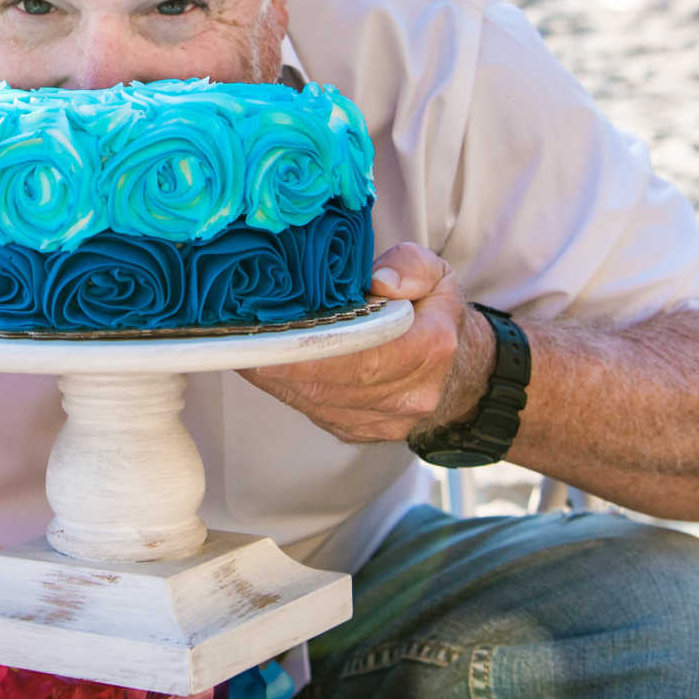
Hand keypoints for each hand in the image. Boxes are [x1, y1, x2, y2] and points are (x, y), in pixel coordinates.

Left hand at [238, 242, 495, 442]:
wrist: (459, 371)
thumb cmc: (435, 313)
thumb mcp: (437, 275)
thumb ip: (411, 266)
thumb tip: (379, 280)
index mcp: (429, 349)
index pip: (365, 358)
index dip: (314, 354)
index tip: (272, 344)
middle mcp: (408, 394)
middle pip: (332, 384)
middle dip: (282, 365)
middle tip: (238, 343)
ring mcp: (383, 421)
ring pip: (317, 402)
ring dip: (276, 378)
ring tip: (241, 348)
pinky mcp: (359, 431)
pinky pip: (313, 412)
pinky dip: (285, 389)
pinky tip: (262, 366)